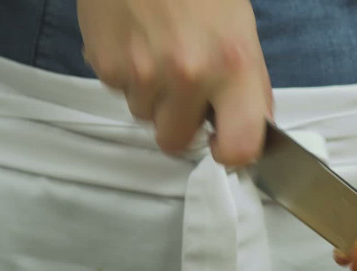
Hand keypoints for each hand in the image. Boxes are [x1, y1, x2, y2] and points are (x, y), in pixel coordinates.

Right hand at [77, 0, 271, 166]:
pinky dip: (128, 75)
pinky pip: (119, 92)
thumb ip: (248, 86)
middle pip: (175, 141)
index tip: (224, 144)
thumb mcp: (242, 30)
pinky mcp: (106, 65)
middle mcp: (188, 75)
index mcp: (233, 67)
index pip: (239, 148)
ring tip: (159, 51)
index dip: (231, 154)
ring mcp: (142, 73)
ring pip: (145, 116)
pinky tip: (137, 41)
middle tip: (185, 88)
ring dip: (152, 96)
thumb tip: (250, 130)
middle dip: (180, 122)